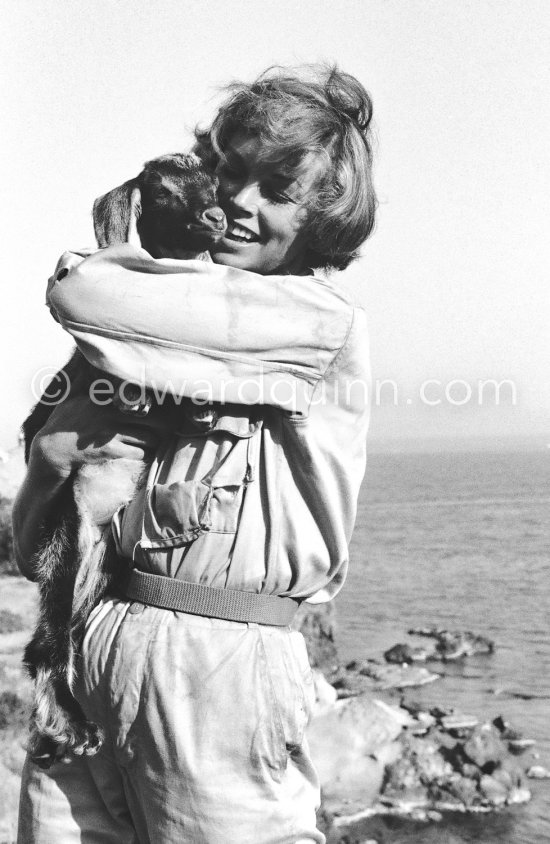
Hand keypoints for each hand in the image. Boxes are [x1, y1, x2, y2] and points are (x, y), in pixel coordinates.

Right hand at [31, 394, 162, 477]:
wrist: (53, 449)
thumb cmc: (64, 422)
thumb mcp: (74, 398)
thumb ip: (88, 385)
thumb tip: (95, 368)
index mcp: (105, 399)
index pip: (138, 396)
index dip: (156, 402)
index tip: (168, 405)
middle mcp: (110, 414)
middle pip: (151, 417)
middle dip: (164, 424)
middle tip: (170, 427)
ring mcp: (111, 432)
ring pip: (148, 436)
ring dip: (156, 440)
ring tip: (158, 441)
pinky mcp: (110, 450)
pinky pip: (139, 452)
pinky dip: (145, 453)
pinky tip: (146, 453)